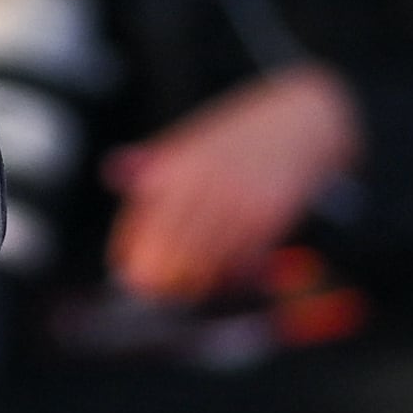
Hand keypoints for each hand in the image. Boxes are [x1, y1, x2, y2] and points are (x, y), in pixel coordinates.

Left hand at [104, 60, 363, 306]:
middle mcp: (202, 186)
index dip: (129, 256)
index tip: (127, 274)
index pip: (140, 225)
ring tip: (188, 289)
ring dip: (194, 283)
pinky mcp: (269, 218)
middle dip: (158, 279)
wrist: (301, 120)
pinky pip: (241, 261)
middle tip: (156, 293)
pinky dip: (230, 275)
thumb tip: (111, 172)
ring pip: (204, 263)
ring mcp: (237, 203)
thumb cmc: (240, 133)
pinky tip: (224, 275)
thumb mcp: (189, 138)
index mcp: (174, 167)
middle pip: (168, 252)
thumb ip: (150, 161)